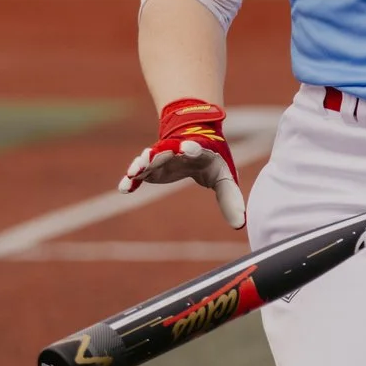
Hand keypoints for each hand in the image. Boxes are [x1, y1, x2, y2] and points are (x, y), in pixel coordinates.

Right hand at [121, 99, 245, 227]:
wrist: (194, 140)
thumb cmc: (212, 161)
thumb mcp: (223, 177)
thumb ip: (230, 198)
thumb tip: (241, 225)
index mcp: (199, 150)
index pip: (195, 147)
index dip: (190, 148)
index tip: (188, 148)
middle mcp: (177, 150)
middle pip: (166, 150)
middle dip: (159, 154)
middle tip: (149, 158)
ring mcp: (162, 156)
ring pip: (149, 158)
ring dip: (141, 164)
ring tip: (133, 173)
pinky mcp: (151, 166)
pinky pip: (139, 172)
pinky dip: (132, 179)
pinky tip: (124, 189)